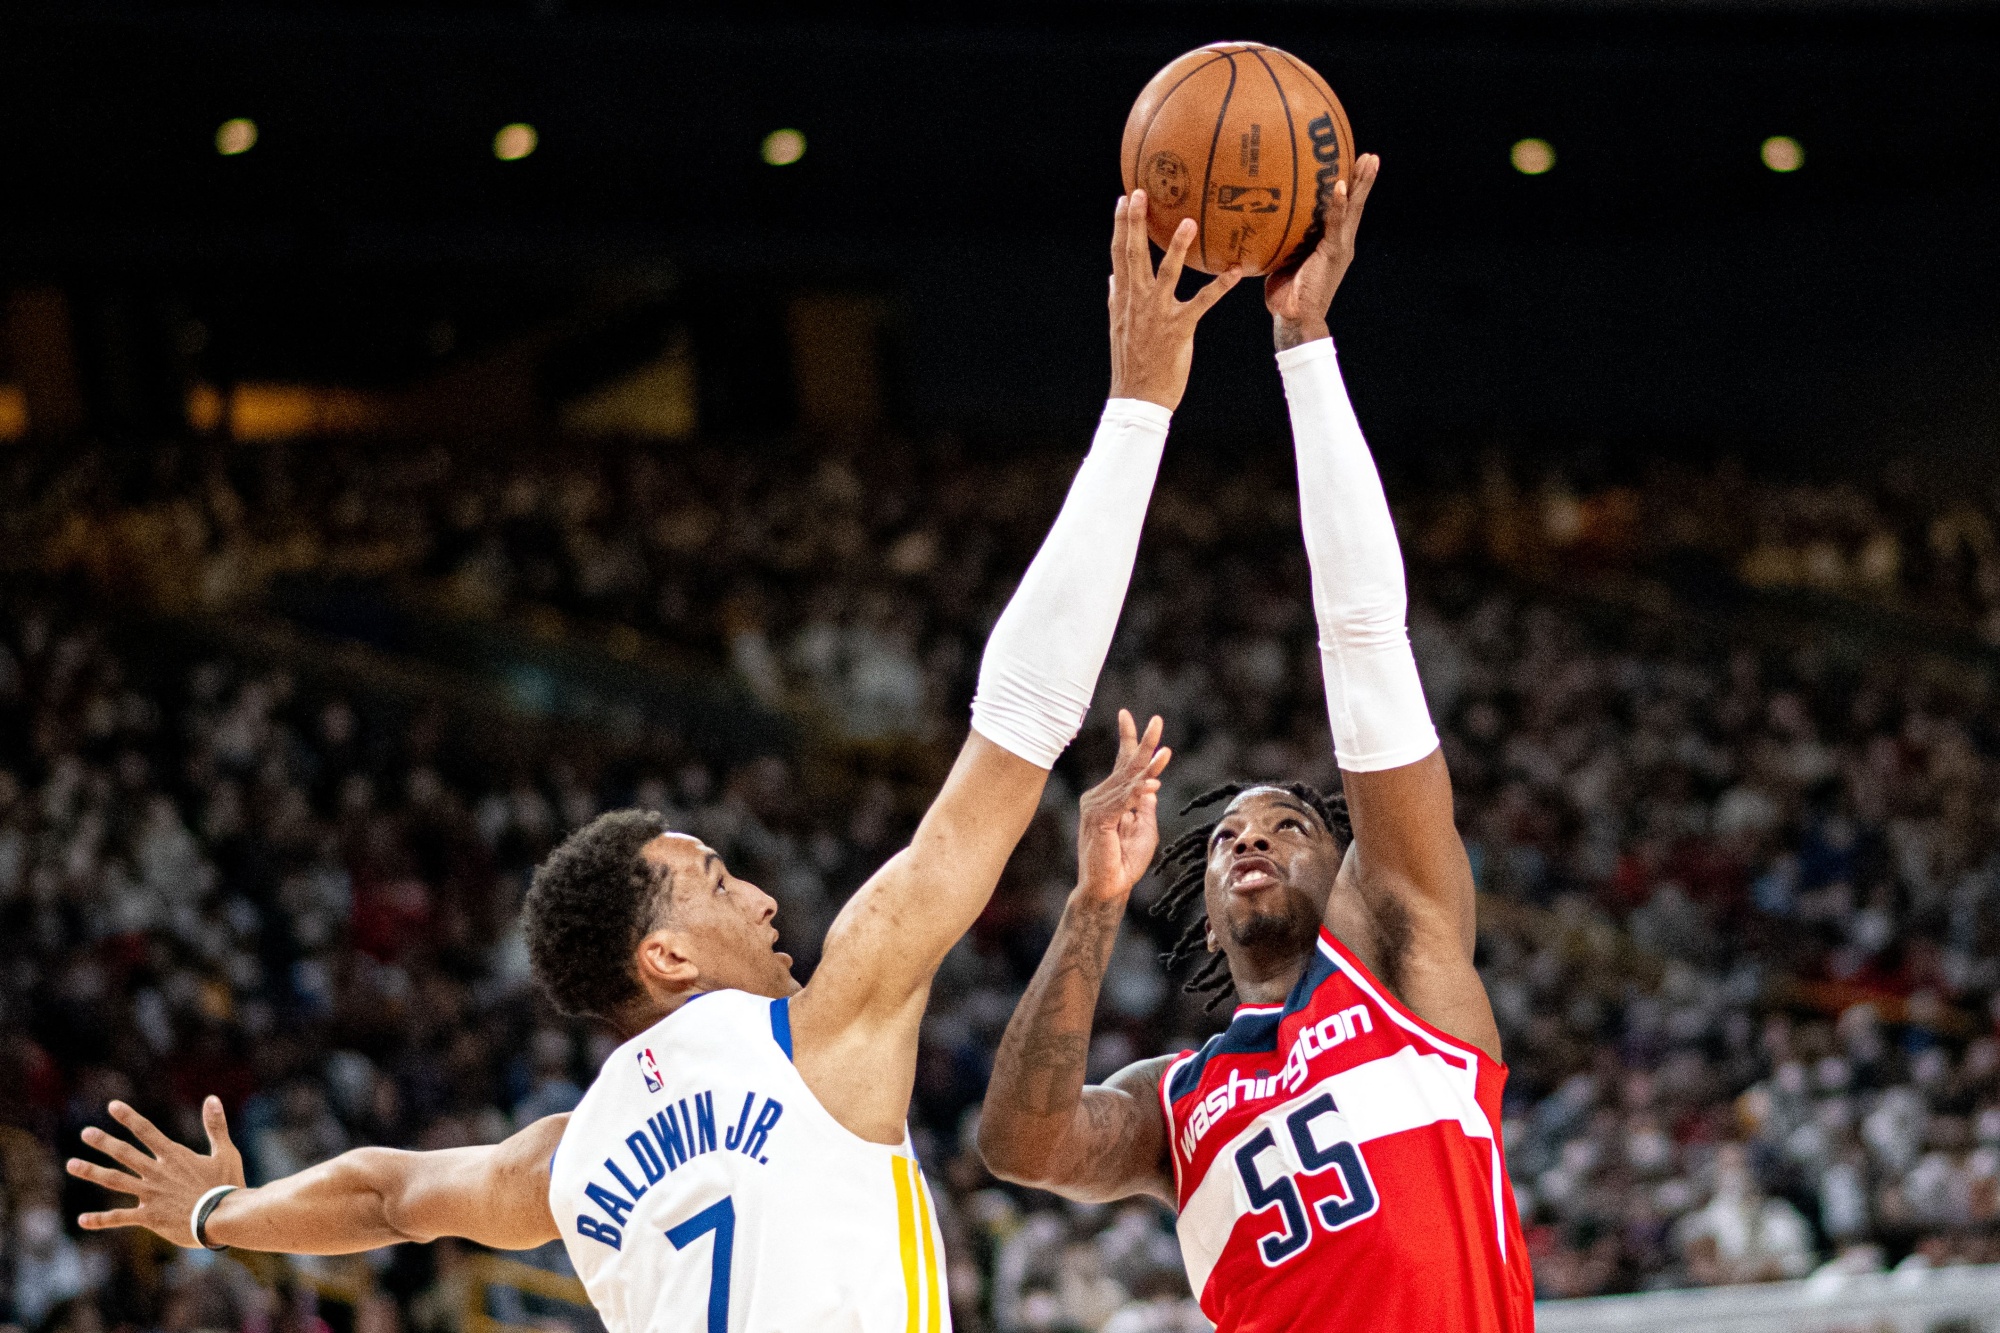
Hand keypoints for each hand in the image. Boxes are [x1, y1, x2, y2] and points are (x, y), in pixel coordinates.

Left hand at [67, 1097, 245, 1245]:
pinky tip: (82, 1220)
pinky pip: (120, 1218)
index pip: (147, 1131)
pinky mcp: (149, 1217)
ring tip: (72, 1165)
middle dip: (104, 1142)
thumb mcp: (225, 1152)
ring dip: (92, 1172)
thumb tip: (212, 1099)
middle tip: (85, 1133)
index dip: (129, 1118)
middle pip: (125, 1153)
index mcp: (174, 1156)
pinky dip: (100, 1219)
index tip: (112, 1106)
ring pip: (115, 1180)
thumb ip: (215, 1126)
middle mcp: (157, 1172)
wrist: (224, 1217)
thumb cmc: (227, 1185)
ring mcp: (151, 1194)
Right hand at [1076, 710, 1170, 900]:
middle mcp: (1099, 797)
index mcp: (1111, 797)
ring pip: (1128, 782)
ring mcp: (1096, 807)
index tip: (1128, 714)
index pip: (1121, 763)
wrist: (1109, 888)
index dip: (1128, 739)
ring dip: (1149, 768)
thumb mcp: (1144, 828)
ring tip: (1165, 753)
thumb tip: (1151, 785)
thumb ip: (1145, 806)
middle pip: (1126, 766)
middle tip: (1157, 720)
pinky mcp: (1099, 820)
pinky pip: (1123, 801)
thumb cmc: (1125, 862)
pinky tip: (1152, 785)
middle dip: (1143, 742)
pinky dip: (1138, 793)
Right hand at [1107, 191, 1241, 410]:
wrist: (1138, 397)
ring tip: (1190, 221)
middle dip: (1136, 223)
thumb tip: (1112, 278)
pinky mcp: (1178, 329)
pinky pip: (1202, 303)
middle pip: (1134, 254)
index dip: (1120, 226)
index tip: (1123, 199)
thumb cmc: (1131, 362)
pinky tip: (1235, 271)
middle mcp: (1137, 300)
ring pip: (1167, 273)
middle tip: (1140, 192)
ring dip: (1179, 247)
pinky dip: (1219, 287)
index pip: (1119, 255)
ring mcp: (1157, 313)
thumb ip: (1116, 299)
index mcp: (1123, 298)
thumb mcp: (1119, 327)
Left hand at [1266, 152, 1379, 350]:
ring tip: (1368, 161)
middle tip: (1371, 156)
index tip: (1356, 164)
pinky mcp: (1333, 254)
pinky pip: (1336, 225)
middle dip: (1364, 179)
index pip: (1344, 209)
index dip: (1351, 188)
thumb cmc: (1285, 292)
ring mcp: (1339, 247)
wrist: (1293, 317)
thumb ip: (1283, 239)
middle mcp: (1340, 242)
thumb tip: (1263, 219)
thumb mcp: (1284, 259)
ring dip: (1360, 184)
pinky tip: (1341, 187)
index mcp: (1331, 242)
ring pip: (1353, 209)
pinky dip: (1339, 206)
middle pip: (1355, 204)